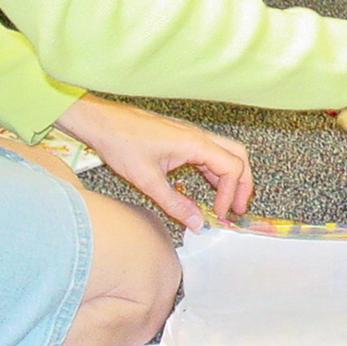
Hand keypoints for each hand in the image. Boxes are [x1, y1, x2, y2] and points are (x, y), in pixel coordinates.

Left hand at [56, 94, 252, 231]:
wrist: (102, 122)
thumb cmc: (122, 143)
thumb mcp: (148, 180)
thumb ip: (175, 204)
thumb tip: (197, 223)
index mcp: (195, 143)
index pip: (231, 168)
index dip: (231, 194)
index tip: (220, 214)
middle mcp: (199, 136)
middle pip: (238, 156)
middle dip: (243, 183)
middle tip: (238, 208)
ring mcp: (191, 136)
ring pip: (225, 154)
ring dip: (230, 178)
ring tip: (226, 203)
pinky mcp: (182, 138)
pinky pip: (209, 154)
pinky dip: (214, 172)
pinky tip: (207, 188)